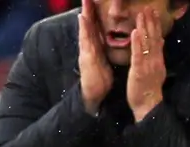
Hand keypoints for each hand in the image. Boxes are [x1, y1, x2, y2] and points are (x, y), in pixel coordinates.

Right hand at [78, 0, 111, 114]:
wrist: (94, 93)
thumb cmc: (100, 78)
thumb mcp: (103, 61)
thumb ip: (104, 50)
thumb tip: (107, 41)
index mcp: (95, 47)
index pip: (95, 28)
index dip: (94, 15)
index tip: (94, 2)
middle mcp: (89, 47)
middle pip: (88, 26)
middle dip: (87, 11)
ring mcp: (86, 51)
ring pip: (85, 31)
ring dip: (84, 17)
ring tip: (84, 4)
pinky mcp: (86, 57)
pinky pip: (85, 41)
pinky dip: (84, 30)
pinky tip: (83, 19)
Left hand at [127, 8, 165, 121]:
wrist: (149, 105)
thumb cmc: (149, 90)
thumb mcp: (156, 71)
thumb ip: (156, 57)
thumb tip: (159, 44)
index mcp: (158, 60)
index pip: (158, 40)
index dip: (156, 26)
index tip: (154, 13)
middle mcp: (155, 60)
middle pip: (154, 38)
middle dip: (151, 22)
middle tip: (148, 8)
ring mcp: (148, 64)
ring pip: (147, 43)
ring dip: (145, 28)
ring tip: (142, 14)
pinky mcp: (140, 70)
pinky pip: (138, 55)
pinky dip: (137, 43)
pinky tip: (135, 32)